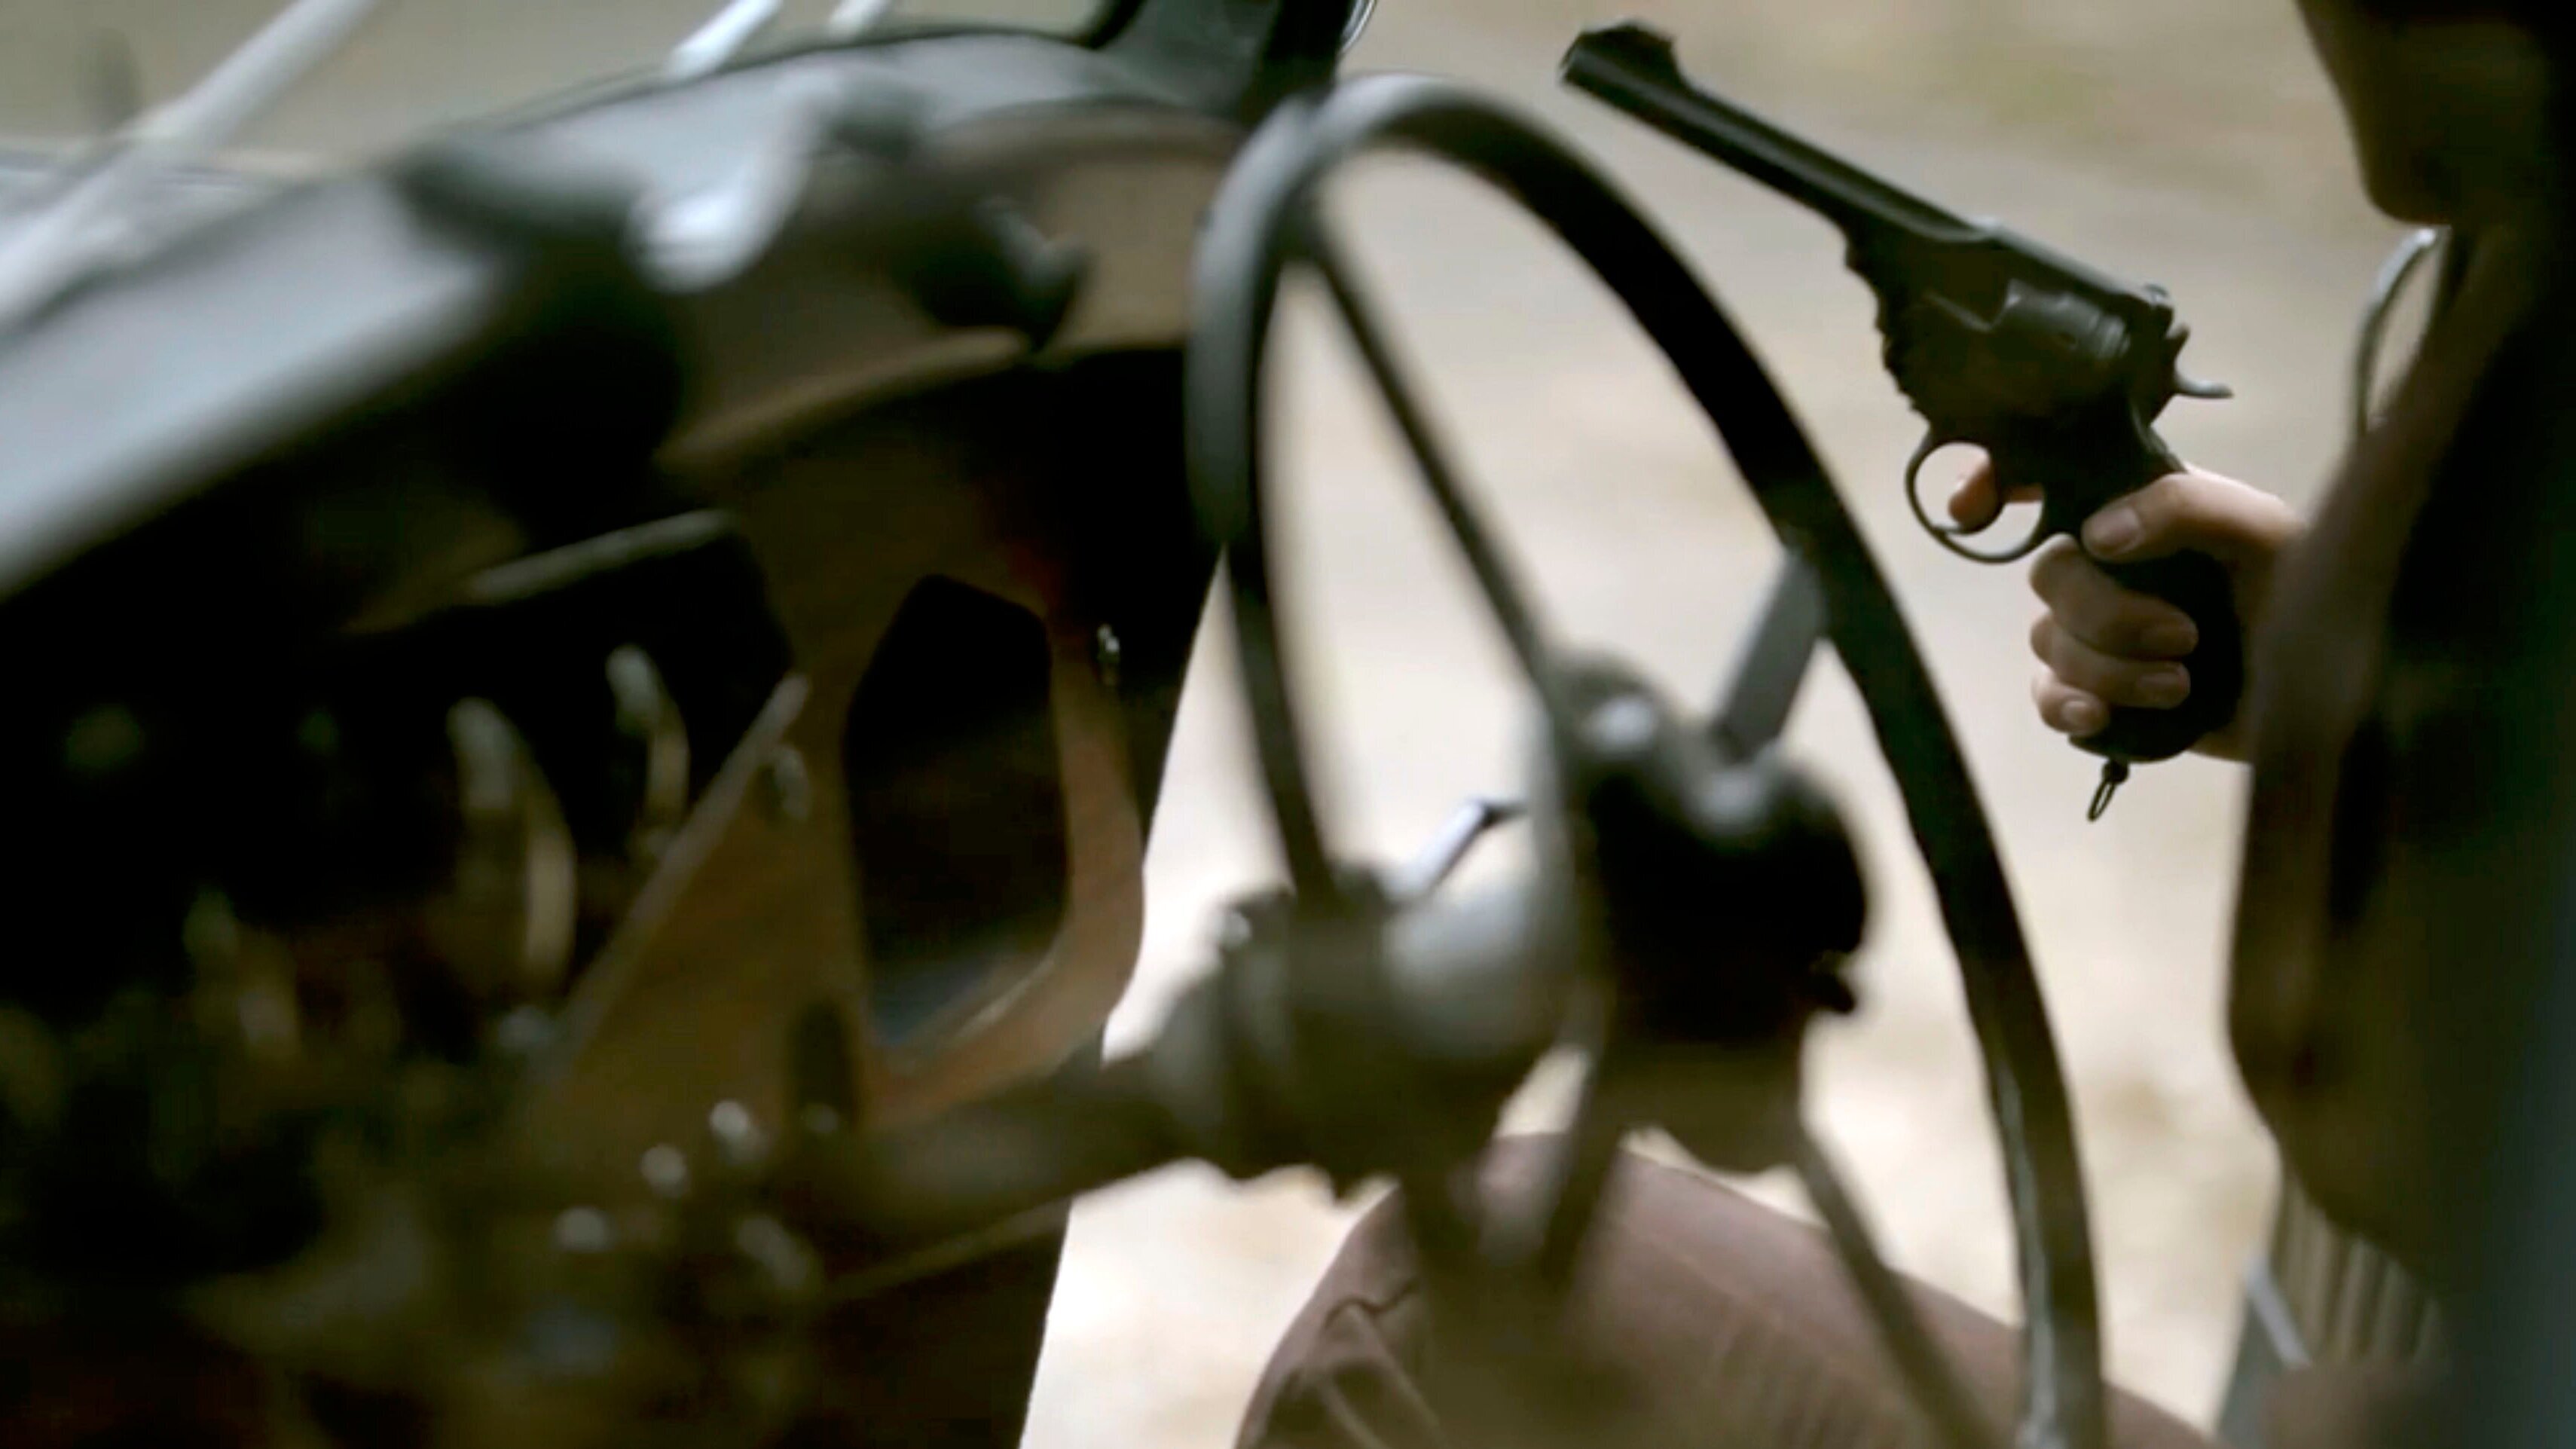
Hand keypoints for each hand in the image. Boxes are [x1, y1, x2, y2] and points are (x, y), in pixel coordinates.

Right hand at [1950, 460, 2302, 761]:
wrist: (2339, 696)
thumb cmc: (2311, 594)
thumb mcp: (2264, 530)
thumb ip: (2183, 507)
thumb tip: (2093, 536)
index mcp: (2144, 512)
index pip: (2053, 479)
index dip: (1998, 482)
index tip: (1972, 509)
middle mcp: (2113, 566)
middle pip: (2048, 575)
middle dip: (2106, 613)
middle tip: (2184, 636)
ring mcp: (2103, 633)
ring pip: (2049, 642)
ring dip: (2112, 668)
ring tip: (2182, 685)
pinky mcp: (2105, 695)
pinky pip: (2048, 697)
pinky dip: (2066, 705)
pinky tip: (2099, 716)